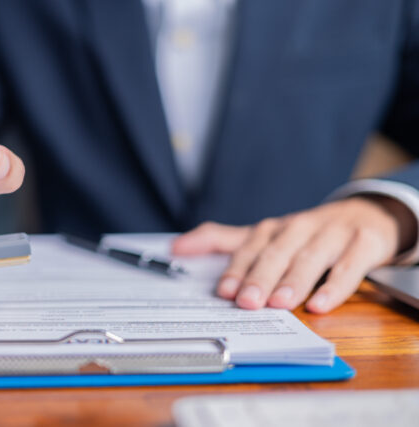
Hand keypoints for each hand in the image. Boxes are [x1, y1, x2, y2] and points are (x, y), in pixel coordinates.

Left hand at [172, 197, 416, 312]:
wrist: (366, 215)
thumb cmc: (305, 235)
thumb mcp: (264, 237)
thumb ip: (222, 241)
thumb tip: (176, 247)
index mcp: (274, 229)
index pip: (250, 248)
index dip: (236, 269)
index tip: (223, 291)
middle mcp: (300, 228)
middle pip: (277, 252)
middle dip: (261, 277)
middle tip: (247, 302)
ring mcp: (333, 234)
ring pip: (311, 257)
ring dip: (294, 280)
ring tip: (280, 303)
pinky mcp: (364, 243)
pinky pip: (350, 266)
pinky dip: (335, 285)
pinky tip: (320, 304)